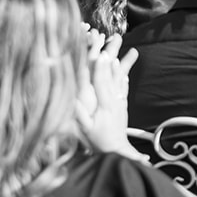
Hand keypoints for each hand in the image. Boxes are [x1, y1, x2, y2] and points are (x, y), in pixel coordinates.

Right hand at [82, 32, 139, 153]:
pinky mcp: (122, 106)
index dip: (101, 68)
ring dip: (120, 67)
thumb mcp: (86, 129)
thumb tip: (72, 99)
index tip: (101, 55)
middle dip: (111, 61)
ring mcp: (120, 103)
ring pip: (120, 81)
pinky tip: (123, 71)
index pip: (102, 83)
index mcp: (105, 105)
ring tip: (121, 53)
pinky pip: (123, 89)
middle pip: (113, 77)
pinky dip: (123, 78)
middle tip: (110, 47)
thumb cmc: (99, 141)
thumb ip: (80, 114)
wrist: (117, 150)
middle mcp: (115, 101)